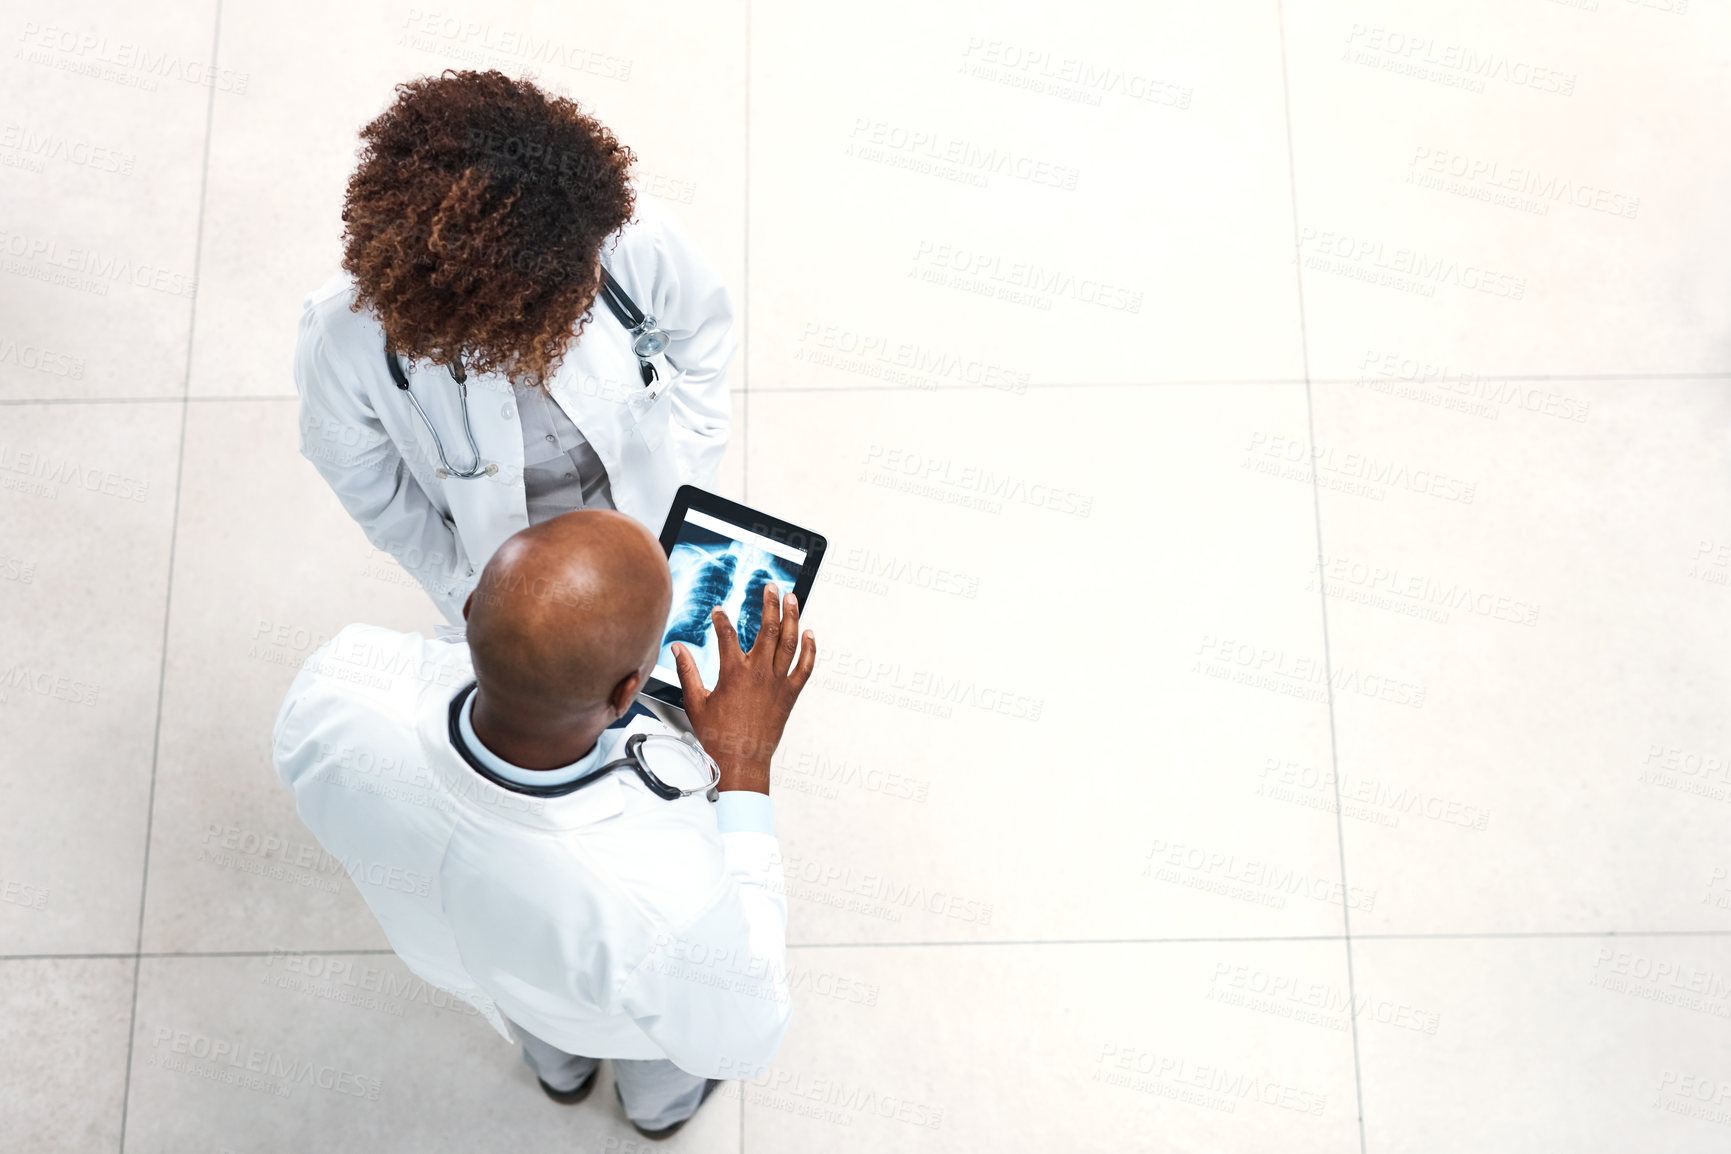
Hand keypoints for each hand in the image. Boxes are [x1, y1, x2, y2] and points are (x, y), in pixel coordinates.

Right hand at [671, 584, 815, 794]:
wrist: (742, 760)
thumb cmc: (718, 735)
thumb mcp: (695, 702)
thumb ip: (687, 671)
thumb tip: (677, 648)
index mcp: (734, 673)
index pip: (728, 634)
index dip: (722, 619)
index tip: (719, 611)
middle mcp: (759, 673)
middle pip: (768, 628)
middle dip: (769, 604)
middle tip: (769, 587)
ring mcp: (777, 683)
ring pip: (789, 642)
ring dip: (792, 617)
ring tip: (791, 598)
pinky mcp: (790, 694)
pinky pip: (805, 667)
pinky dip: (809, 649)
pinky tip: (809, 634)